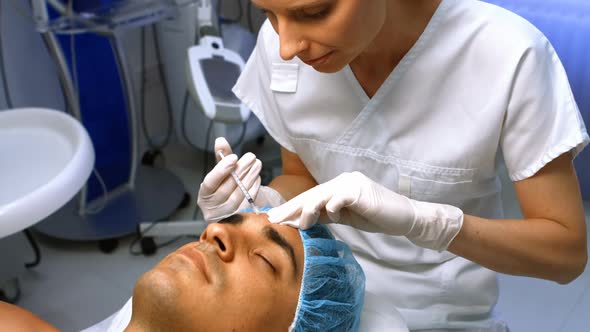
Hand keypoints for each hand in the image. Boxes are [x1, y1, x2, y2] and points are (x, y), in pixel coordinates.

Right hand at [197, 137, 261, 221]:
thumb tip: (220, 140)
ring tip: (257, 164)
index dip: (221, 170)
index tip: (234, 157)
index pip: (210, 182)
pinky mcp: (239, 218)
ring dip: (249, 178)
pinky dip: (253, 188)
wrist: (230, 209)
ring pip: (238, 196)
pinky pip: (247, 203)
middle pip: (226, 188)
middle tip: (251, 156)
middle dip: (240, 171)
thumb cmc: (223, 188)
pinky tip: (257, 177)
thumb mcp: (221, 172)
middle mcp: (212, 207)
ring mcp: (226, 215)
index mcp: (204, 194)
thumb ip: (221, 157)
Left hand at [267, 172, 463, 250]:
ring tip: (298, 224)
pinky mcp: (360, 190)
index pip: (311, 196)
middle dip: (291, 208)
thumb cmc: (376, 217)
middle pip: (311, 194)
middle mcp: (343, 180)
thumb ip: (326, 215)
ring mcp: (351, 183)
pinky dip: (331, 208)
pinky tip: (329, 218)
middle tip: (274, 219)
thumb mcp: (346, 218)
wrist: (404, 217)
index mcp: (339, 185)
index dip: (292, 207)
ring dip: (307, 211)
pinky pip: (339, 198)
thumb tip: (303, 220)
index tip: (276, 218)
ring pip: (321, 195)